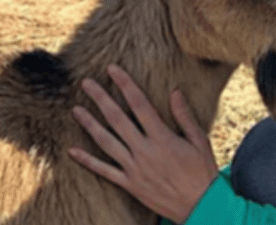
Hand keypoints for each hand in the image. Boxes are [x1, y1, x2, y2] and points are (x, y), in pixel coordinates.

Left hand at [68, 65, 218, 223]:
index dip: (125, 84)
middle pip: (117, 119)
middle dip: (101, 98)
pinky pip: (104, 170)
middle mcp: (144, 150)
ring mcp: (134, 168)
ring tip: (75, 109)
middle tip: (86, 82)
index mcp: (162, 137)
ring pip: (106, 142)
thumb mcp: (199, 140)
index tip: (113, 70)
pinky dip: (87, 161)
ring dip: (89, 124)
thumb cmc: (202, 171)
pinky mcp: (129, 184)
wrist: (200, 205)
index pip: (139, 104)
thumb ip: (184, 116)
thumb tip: (175, 91)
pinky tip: (72, 151)